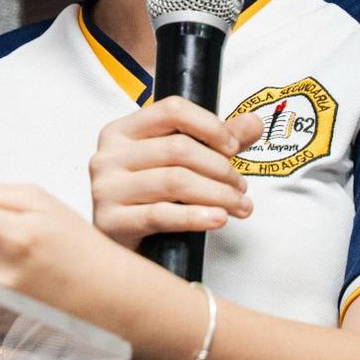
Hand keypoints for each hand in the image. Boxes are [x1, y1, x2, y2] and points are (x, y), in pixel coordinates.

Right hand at [88, 97, 264, 248]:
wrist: (118, 249)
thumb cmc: (147, 200)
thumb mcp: (180, 165)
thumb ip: (216, 141)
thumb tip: (253, 123)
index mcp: (122, 132)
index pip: (171, 110)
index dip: (209, 125)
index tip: (233, 147)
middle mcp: (108, 155)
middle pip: (177, 148)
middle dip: (220, 167)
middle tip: (241, 187)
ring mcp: (106, 188)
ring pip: (174, 181)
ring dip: (217, 193)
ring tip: (238, 205)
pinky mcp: (109, 221)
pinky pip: (161, 215)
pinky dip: (196, 216)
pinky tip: (218, 218)